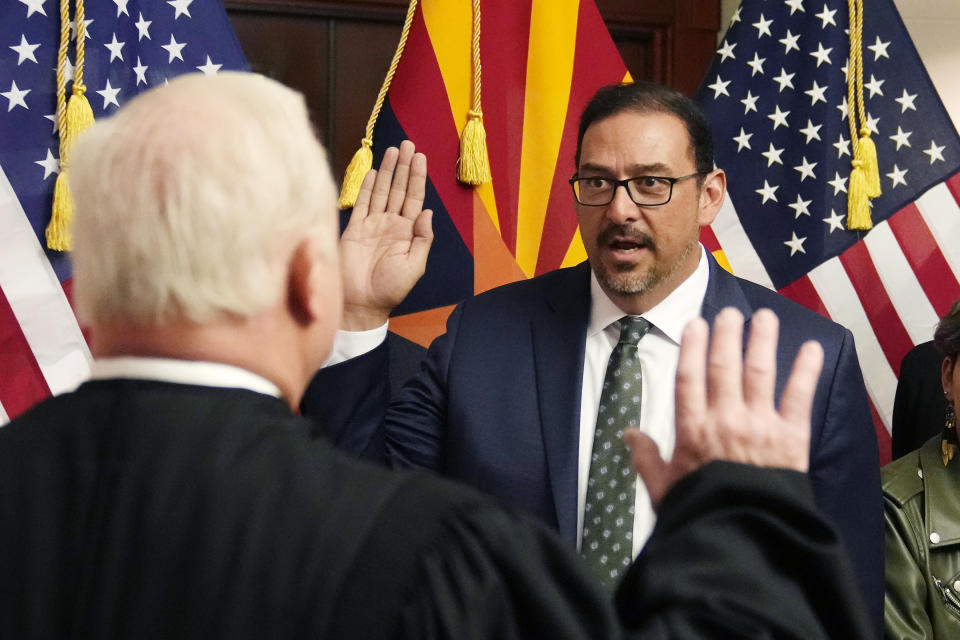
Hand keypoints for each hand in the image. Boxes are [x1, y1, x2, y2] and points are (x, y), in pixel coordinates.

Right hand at [339, 140, 433, 329]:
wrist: (361, 304)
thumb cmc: (390, 289)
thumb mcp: (415, 265)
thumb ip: (422, 238)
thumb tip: (427, 211)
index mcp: (407, 232)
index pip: (415, 198)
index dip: (417, 177)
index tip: (421, 157)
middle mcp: (390, 225)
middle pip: (399, 189)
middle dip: (404, 167)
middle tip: (408, 144)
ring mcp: (372, 225)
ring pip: (381, 191)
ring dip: (387, 171)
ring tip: (393, 150)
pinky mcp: (354, 229)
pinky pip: (361, 203)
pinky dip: (366, 187)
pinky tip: (372, 171)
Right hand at [626, 307, 823, 508]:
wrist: (740, 536)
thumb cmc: (698, 512)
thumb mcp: (662, 488)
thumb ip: (646, 457)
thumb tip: (627, 432)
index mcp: (692, 429)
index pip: (689, 377)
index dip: (692, 347)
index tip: (695, 324)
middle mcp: (724, 418)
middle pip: (724, 366)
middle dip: (727, 335)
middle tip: (730, 313)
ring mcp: (759, 425)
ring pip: (760, 372)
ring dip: (762, 341)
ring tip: (765, 317)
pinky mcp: (791, 437)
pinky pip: (799, 397)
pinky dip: (807, 371)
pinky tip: (814, 348)